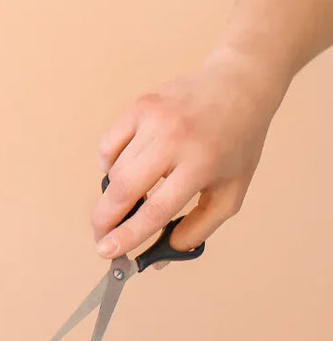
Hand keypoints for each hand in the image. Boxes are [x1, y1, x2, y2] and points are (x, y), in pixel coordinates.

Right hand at [92, 49, 286, 258]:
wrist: (240, 85)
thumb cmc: (237, 142)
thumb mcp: (232, 190)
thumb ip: (199, 227)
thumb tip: (161, 256)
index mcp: (202, 163)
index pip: (156, 209)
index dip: (128, 235)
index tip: (107, 252)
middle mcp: (175, 139)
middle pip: (124, 190)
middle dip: (104, 220)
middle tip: (100, 237)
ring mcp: (154, 119)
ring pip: (114, 171)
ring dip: (115, 193)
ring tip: (130, 197)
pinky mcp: (140, 106)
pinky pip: (108, 146)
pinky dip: (110, 164)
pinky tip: (127, 166)